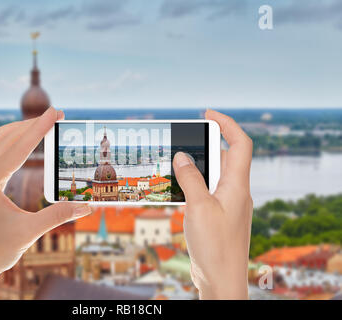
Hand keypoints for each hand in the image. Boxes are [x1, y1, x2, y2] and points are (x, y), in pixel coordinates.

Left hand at [0, 107, 90, 298]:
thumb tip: (86, 206)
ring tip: (37, 125)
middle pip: (3, 139)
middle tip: (54, 115)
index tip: (55, 112)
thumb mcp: (29, 233)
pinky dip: (7, 144)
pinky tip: (20, 147)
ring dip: (14, 131)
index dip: (39, 129)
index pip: (18, 149)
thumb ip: (58, 215)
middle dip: (29, 125)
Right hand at [173, 109, 252, 299]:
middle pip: (223, 158)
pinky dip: (193, 186)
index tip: (207, 113)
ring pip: (213, 176)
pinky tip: (176, 189)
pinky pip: (206, 193)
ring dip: (195, 168)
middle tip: (180, 140)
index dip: (227, 124)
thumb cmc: (215, 246)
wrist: (222, 280)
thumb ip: (191, 178)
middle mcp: (236, 192)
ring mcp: (227, 205)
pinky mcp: (218, 217)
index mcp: (237, 185)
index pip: (240, 144)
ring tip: (172, 164)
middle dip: (203, 146)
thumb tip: (183, 155)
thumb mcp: (199, 207)